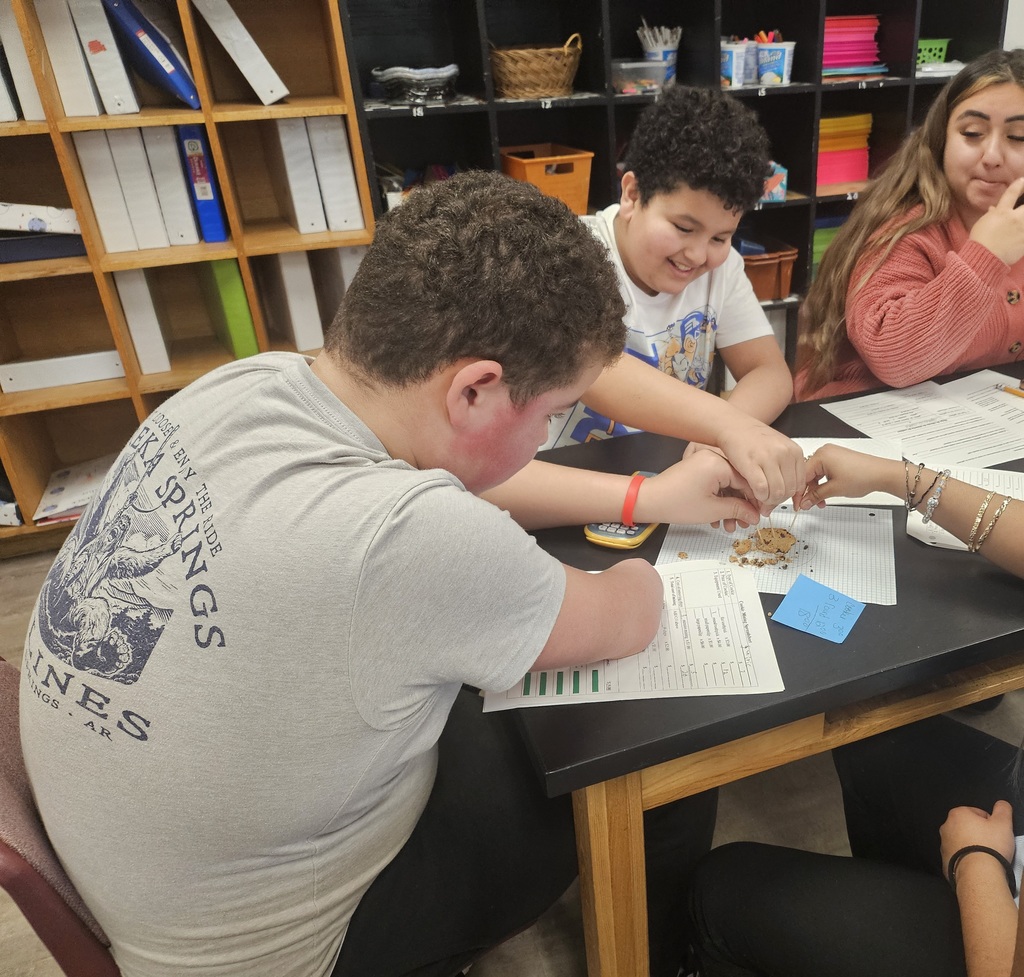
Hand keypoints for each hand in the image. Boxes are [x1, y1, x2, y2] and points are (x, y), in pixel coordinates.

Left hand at [635, 450, 761, 526]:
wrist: (650, 500)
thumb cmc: (676, 503)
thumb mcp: (713, 510)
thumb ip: (738, 510)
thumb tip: (755, 514)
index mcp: (718, 463)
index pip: (748, 480)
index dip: (756, 501)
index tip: (760, 515)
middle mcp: (713, 457)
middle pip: (738, 483)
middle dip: (742, 506)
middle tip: (745, 524)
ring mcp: (705, 462)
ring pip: (727, 486)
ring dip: (730, 506)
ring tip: (731, 526)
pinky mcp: (698, 470)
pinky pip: (716, 484)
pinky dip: (719, 500)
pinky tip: (719, 519)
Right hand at [714, 418, 804, 513]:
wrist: (733, 426)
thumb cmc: (753, 438)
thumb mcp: (778, 449)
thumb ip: (788, 469)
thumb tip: (794, 496)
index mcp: (794, 451)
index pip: (800, 483)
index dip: (790, 497)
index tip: (781, 500)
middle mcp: (784, 453)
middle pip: (789, 490)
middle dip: (777, 501)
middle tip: (768, 503)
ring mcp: (768, 458)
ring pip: (776, 492)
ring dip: (767, 501)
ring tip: (760, 499)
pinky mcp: (751, 463)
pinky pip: (761, 489)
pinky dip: (758, 496)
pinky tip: (753, 493)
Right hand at [794, 444, 902, 508]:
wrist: (882, 474)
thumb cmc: (863, 476)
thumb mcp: (834, 489)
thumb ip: (815, 496)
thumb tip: (804, 502)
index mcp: (821, 455)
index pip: (801, 475)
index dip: (799, 492)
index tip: (798, 504)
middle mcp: (825, 452)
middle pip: (808, 474)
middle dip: (808, 491)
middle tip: (808, 505)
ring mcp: (832, 454)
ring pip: (816, 474)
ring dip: (817, 489)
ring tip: (821, 501)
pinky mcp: (838, 459)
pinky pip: (824, 471)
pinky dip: (824, 483)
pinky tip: (826, 493)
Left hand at [940, 801, 1015, 876]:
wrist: (978, 874)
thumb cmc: (990, 847)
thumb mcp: (1003, 823)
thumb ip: (1003, 809)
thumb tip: (1001, 804)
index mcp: (958, 814)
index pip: (978, 813)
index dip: (990, 823)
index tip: (995, 833)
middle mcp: (946, 827)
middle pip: (968, 827)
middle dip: (980, 834)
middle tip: (992, 844)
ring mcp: (944, 844)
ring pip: (962, 842)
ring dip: (972, 846)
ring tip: (985, 855)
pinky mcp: (945, 860)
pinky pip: (958, 856)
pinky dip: (966, 858)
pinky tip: (977, 864)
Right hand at [969, 176, 1023, 265]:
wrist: (983, 259)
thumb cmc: (979, 241)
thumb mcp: (982, 224)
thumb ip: (991, 215)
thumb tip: (993, 209)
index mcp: (1002, 213)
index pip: (1012, 193)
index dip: (1019, 185)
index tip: (1022, 181)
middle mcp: (1016, 218)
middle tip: (1022, 206)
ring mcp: (1023, 230)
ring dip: (1023, 219)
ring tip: (1020, 221)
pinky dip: (1023, 234)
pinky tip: (1020, 235)